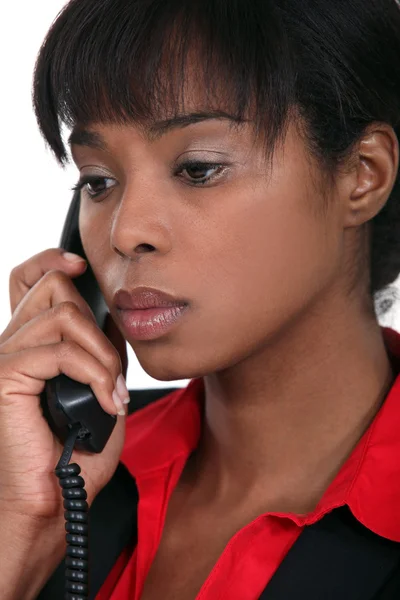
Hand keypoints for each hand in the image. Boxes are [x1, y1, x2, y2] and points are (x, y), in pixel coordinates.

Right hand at [0, 249, 128, 521]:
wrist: (56, 500)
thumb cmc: (76, 455)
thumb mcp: (100, 390)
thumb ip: (102, 352)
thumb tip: (114, 319)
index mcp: (30, 344)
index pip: (28, 280)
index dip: (51, 260)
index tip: (81, 264)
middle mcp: (12, 344)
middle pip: (54, 288)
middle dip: (97, 326)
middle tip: (111, 372)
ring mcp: (5, 357)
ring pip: (62, 316)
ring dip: (101, 354)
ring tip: (111, 391)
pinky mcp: (5, 376)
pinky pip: (60, 350)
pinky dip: (93, 372)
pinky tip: (104, 399)